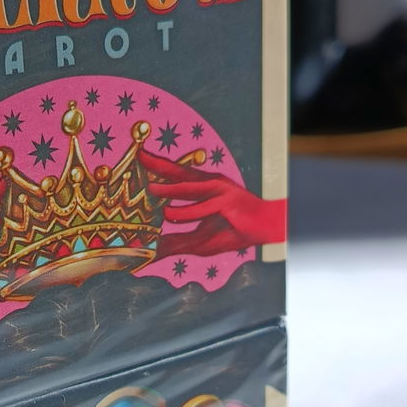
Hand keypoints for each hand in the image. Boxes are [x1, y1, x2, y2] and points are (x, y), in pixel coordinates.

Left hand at [143, 152, 286, 259]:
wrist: (266, 229)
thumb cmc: (233, 231)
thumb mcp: (199, 241)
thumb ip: (176, 243)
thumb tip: (152, 251)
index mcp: (202, 188)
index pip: (177, 174)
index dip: (158, 166)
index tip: (140, 156)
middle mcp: (209, 184)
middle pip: (180, 172)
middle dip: (159, 164)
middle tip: (139, 156)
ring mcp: (219, 191)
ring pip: (189, 187)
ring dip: (169, 188)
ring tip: (150, 189)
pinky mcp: (227, 202)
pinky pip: (203, 208)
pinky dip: (186, 212)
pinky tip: (170, 214)